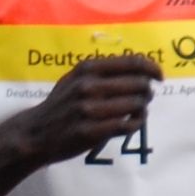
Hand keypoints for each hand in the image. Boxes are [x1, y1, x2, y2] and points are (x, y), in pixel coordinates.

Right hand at [17, 54, 158, 163]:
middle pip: (138, 83)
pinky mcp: (91, 132)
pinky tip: (135, 122)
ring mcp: (89, 110)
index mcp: (87, 68)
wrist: (36, 133)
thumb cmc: (59, 105)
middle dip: (148, 90)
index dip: (152, 68)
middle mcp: (89, 86)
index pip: (132, 63)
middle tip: (147, 95)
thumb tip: (137, 67)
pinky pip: (127, 125)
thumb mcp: (73, 79)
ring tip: (140, 110)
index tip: (159, 76)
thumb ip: (100, 71)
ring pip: (136, 104)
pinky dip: (137, 123)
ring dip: (143, 107)